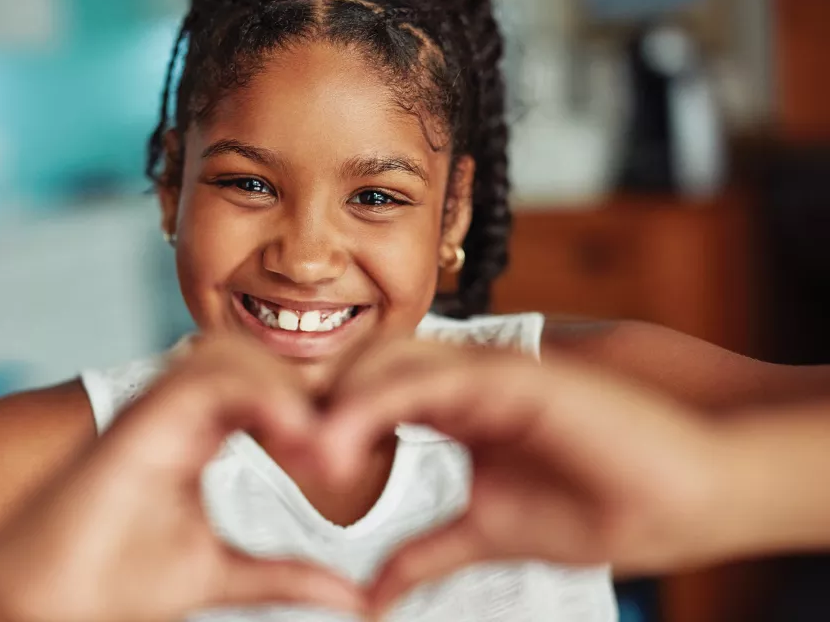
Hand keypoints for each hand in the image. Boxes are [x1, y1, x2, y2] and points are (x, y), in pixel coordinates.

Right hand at [0, 335, 362, 621]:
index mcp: (197, 432)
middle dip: (307, 394)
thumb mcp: (221, 575)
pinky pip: (204, 378)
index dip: (315, 409)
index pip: (267, 387)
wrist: (38, 605)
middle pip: (257, 360)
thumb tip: (355, 597)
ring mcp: (155, 409)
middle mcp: (176, 411)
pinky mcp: (137, 421)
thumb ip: (285, 574)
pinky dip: (257, 394)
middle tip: (340, 453)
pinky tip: (293, 437)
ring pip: (234, 353)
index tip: (349, 459)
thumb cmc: (115, 582)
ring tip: (320, 449)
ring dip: (286, 389)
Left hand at [320, 339, 729, 614]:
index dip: (326, 422)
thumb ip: (426, 554)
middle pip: (369, 369)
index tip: (285, 460)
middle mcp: (466, 379)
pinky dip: (386, 401)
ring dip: (344, 403)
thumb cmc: (597, 507)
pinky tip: (348, 438)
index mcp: (455, 407)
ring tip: (308, 454)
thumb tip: (370, 597)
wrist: (680, 499)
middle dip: (322, 404)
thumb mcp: (487, 535)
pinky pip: (436, 376)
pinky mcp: (517, 375)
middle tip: (279, 449)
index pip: (371, 395)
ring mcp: (491, 371)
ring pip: (393, 362)